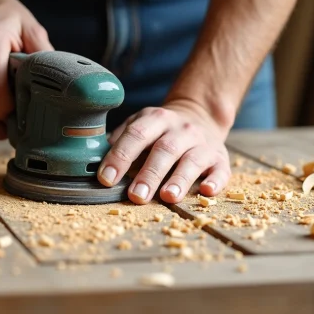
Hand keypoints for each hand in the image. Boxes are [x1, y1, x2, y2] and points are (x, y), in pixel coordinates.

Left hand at [97, 99, 231, 203]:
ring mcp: (203, 144)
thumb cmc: (161, 130)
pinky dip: (215, 181)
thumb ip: (120, 140)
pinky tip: (206, 191)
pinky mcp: (220, 159)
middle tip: (136, 195)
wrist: (201, 116)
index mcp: (156, 119)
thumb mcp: (140, 125)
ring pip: (192, 160)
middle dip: (149, 174)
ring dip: (180, 179)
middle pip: (165, 150)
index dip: (120, 156)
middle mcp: (181, 129)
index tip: (106, 178)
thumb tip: (93, 160)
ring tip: (167, 197)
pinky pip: (221, 170)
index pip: (136, 135)